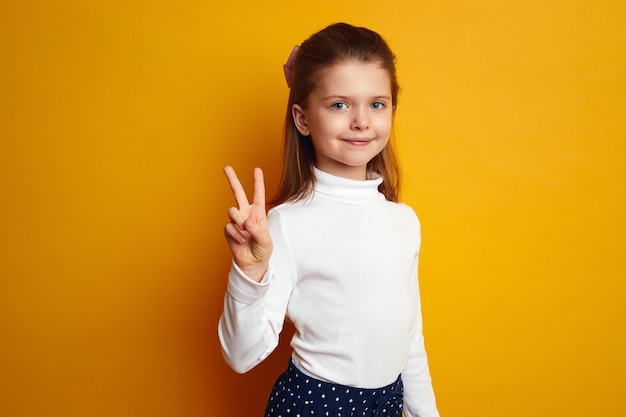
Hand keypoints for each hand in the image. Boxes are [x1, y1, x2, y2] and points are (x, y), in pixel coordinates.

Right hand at [223, 166, 272, 281]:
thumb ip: (257, 230)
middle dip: (232, 180)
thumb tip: (245, 221)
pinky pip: (229, 226)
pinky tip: (241, 241)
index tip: (256, 169)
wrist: (253, 263)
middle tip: (226, 167)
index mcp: (258, 213)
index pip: (258, 194)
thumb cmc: (262, 250)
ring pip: (232, 211)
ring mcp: (236, 221)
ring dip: (238, 221)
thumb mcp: (265, 240)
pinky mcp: (229, 230)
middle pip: (238, 193)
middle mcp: (246, 214)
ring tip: (245, 232)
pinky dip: (236, 234)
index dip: (258, 181)